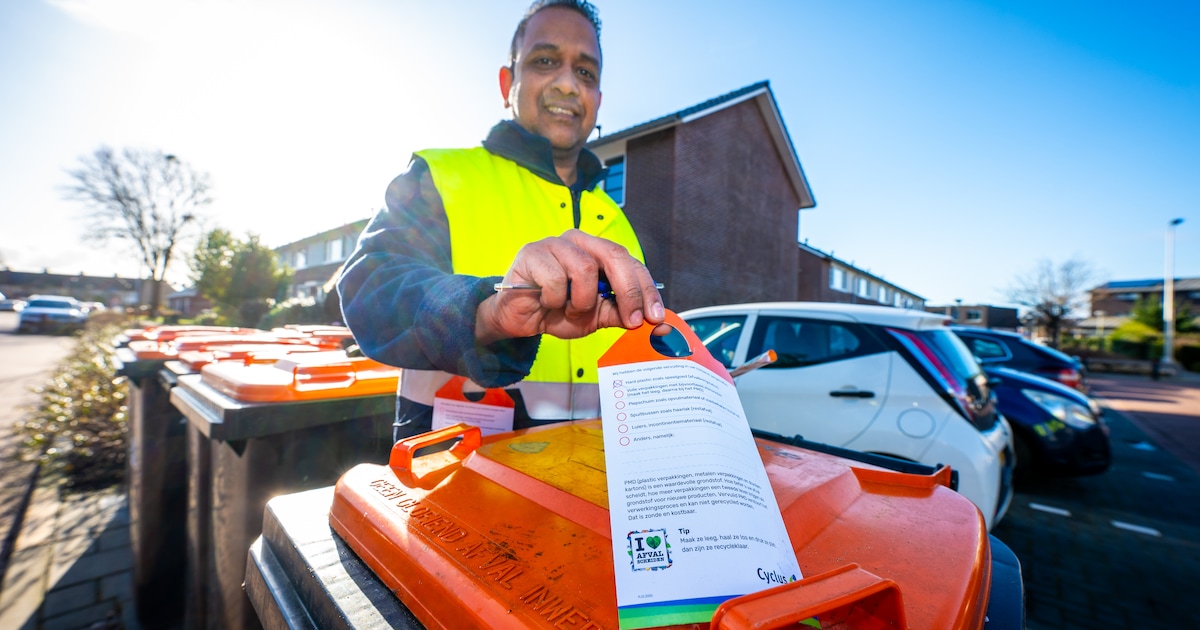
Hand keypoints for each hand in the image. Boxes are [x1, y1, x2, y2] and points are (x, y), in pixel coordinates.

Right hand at [475, 230, 666, 343]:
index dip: (645, 289)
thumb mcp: (595, 317)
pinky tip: (547, 302)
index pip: (630, 262)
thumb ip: (621, 314)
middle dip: (628, 291)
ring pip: (585, 269)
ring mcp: (555, 244)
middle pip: (614, 255)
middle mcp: (579, 241)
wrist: (519, 319)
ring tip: (568, 309)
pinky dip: (555, 300)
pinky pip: (556, 279)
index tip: (655, 317)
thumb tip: (654, 321)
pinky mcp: (532, 253)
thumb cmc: (556, 311)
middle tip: (632, 320)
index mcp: (598, 252)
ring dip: (581, 301)